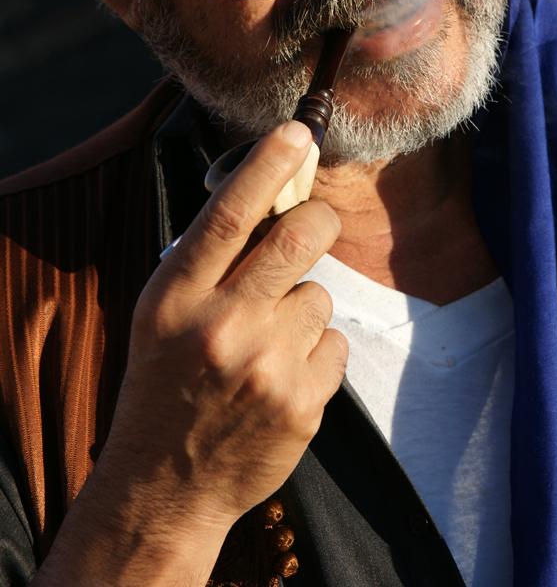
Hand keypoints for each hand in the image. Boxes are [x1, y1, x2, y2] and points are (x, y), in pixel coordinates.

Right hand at [98, 119, 346, 536]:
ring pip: (321, 295)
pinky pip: (335, 345)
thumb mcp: (162, 312)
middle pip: (301, 236)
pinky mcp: (302, 403)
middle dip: (319, 219)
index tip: (298, 132)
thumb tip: (271, 198)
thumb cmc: (164, 381)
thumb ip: (209, 259)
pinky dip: (317, 353)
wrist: (164, 484)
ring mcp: (265, 366)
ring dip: (304, 308)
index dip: (269, 164)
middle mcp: (221, 324)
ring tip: (268, 343)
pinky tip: (282, 378)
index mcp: (177, 295)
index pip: (231, 212)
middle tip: (315, 225)